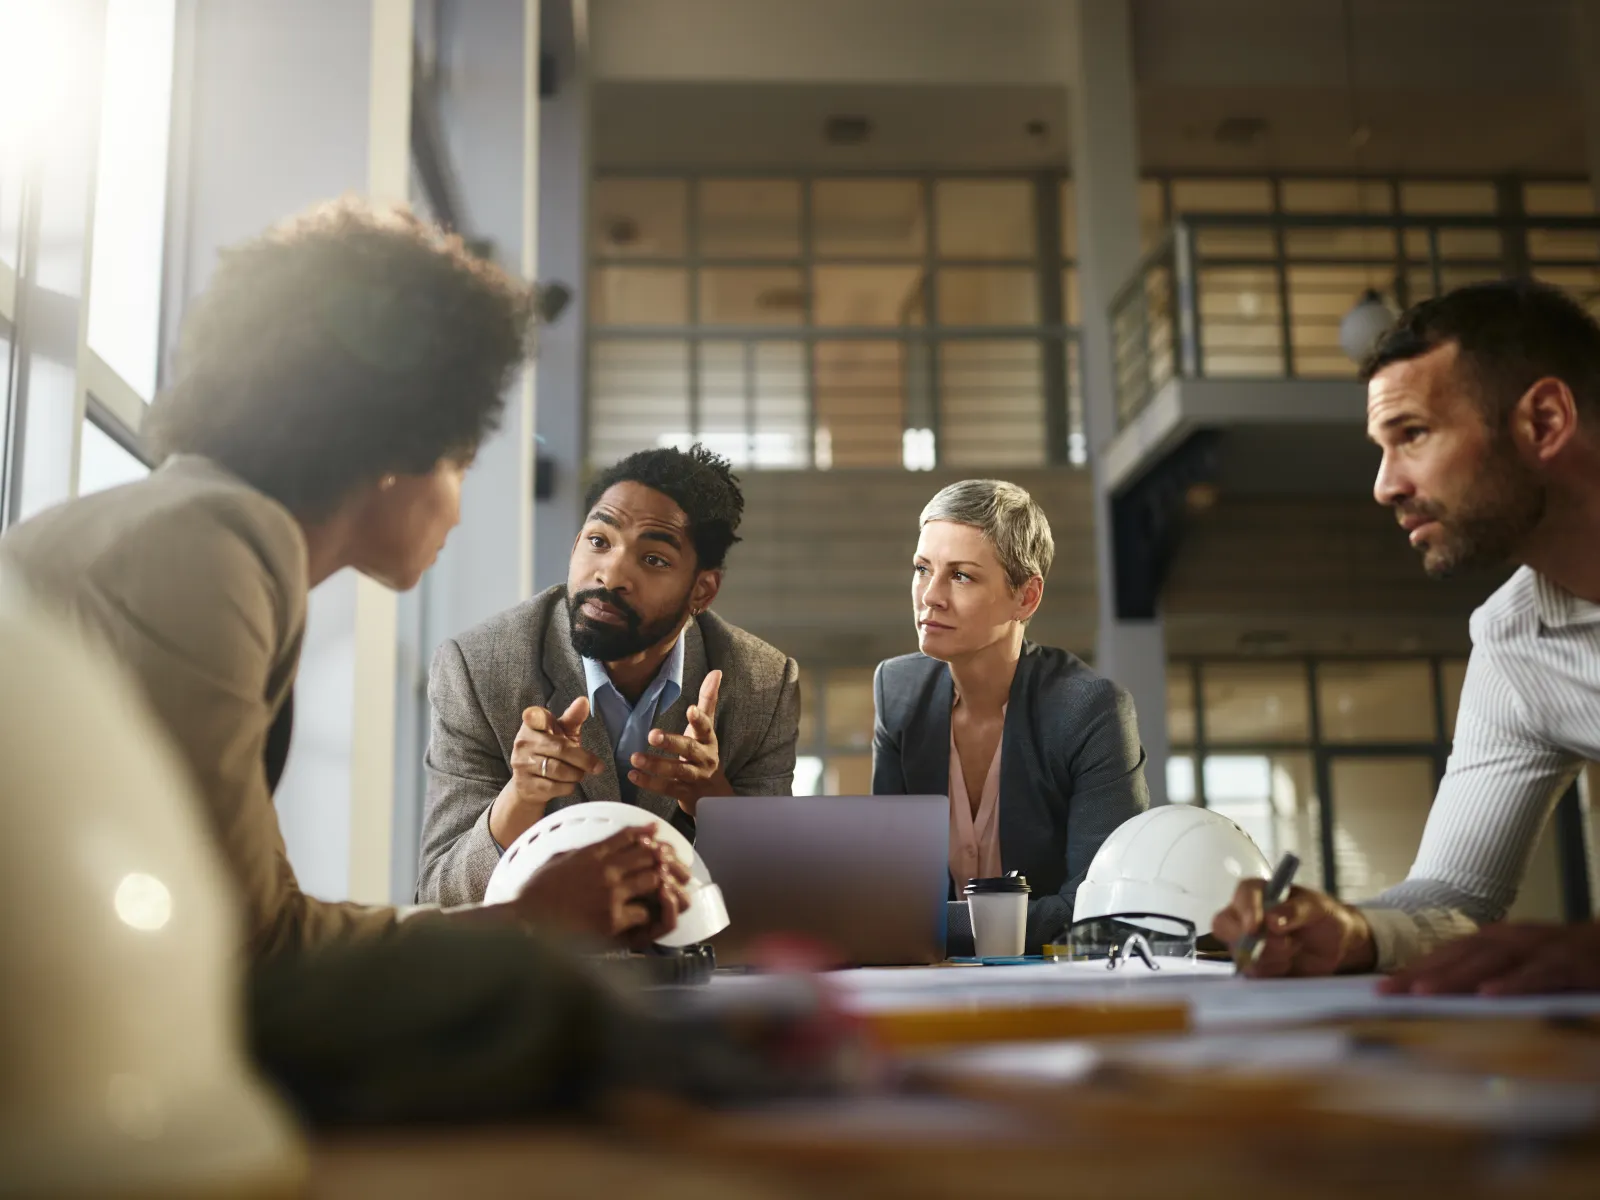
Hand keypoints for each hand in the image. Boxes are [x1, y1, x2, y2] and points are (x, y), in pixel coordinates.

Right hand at [488, 698, 602, 848]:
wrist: (529, 783)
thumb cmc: (550, 751)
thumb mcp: (562, 733)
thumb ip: (573, 718)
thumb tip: (584, 700)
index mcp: (532, 725)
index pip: (534, 718)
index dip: (538, 718)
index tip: (539, 718)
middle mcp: (523, 743)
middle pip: (560, 749)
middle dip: (584, 759)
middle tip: (598, 766)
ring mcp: (522, 764)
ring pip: (559, 770)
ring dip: (577, 774)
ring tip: (580, 773)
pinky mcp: (525, 785)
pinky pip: (555, 787)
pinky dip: (568, 786)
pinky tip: (569, 783)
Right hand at [510, 826, 691, 944]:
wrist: (526, 920)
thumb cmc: (535, 894)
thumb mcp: (556, 861)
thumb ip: (577, 854)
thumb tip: (586, 850)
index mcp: (591, 853)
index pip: (625, 836)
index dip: (644, 831)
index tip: (654, 829)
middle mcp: (605, 869)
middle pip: (647, 854)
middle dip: (659, 856)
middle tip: (667, 862)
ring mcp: (611, 893)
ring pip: (652, 879)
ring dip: (659, 883)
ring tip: (663, 888)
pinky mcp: (613, 919)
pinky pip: (644, 912)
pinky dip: (649, 913)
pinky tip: (648, 914)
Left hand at [628, 670, 732, 817]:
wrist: (714, 795)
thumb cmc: (704, 754)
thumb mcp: (707, 729)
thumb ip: (708, 701)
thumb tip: (716, 672)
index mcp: (708, 740)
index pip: (705, 727)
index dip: (699, 719)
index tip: (690, 710)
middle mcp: (703, 758)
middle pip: (688, 750)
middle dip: (671, 743)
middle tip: (652, 735)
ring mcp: (694, 778)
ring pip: (676, 771)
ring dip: (655, 765)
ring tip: (634, 758)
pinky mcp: (684, 793)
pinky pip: (666, 788)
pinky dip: (649, 783)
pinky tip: (633, 775)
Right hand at [1211, 881, 1376, 976]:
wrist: (1336, 946)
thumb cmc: (1324, 917)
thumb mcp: (1317, 908)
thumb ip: (1296, 910)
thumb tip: (1272, 919)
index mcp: (1258, 892)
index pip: (1243, 895)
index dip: (1247, 911)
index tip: (1256, 928)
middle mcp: (1244, 915)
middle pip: (1223, 925)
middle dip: (1249, 940)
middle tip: (1283, 945)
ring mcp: (1244, 941)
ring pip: (1238, 952)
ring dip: (1268, 957)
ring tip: (1293, 951)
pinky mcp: (1251, 964)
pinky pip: (1250, 972)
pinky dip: (1270, 971)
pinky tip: (1287, 964)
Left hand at [1380, 921, 1599, 995]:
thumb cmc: (1560, 960)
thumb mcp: (1517, 963)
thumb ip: (1483, 973)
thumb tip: (1438, 995)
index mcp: (1494, 940)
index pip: (1445, 955)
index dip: (1412, 969)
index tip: (1380, 988)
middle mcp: (1510, 939)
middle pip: (1457, 955)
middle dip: (1419, 974)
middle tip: (1385, 993)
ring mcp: (1538, 948)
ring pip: (1489, 961)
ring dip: (1454, 976)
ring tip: (1422, 993)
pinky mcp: (1569, 963)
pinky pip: (1538, 973)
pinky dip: (1512, 983)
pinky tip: (1489, 994)